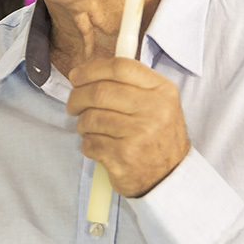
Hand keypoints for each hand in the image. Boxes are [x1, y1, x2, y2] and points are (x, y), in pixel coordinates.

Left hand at [66, 57, 189, 197]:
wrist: (170, 176)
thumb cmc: (156, 135)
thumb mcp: (156, 102)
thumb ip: (128, 82)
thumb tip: (85, 71)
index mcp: (162, 91)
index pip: (120, 67)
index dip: (91, 69)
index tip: (76, 76)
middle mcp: (154, 110)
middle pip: (100, 91)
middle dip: (77, 97)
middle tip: (73, 105)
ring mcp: (140, 134)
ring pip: (90, 118)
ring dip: (83, 124)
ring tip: (91, 129)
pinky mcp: (124, 156)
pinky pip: (89, 142)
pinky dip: (88, 144)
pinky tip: (99, 147)